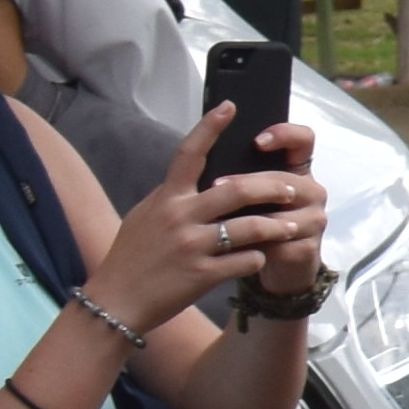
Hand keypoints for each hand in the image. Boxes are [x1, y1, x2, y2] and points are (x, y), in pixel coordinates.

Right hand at [96, 106, 318, 333]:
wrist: (116, 301)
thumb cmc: (132, 256)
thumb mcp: (145, 217)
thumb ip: (172, 197)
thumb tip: (196, 177)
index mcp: (166, 198)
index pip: (189, 154)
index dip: (210, 127)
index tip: (230, 107)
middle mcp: (179, 217)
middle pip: (237, 190)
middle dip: (272, 186)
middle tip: (292, 187)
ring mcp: (192, 246)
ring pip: (250, 227)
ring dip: (277, 226)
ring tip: (292, 225)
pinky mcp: (202, 274)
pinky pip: (245, 260)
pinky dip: (258, 258)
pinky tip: (261, 259)